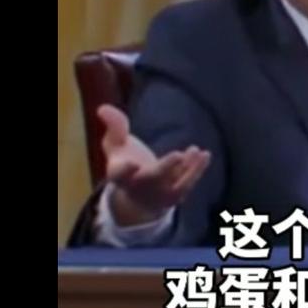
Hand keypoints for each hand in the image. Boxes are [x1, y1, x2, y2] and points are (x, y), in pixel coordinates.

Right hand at [98, 104, 211, 226]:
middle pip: (152, 179)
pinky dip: (196, 171)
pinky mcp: (175, 197)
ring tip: (197, 151)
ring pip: (174, 185)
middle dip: (164, 168)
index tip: (131, 163)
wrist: (139, 199)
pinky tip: (204, 155)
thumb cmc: (126, 164)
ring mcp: (158, 194)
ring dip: (188, 170)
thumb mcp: (116, 145)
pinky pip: (186, 185)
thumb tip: (103, 108)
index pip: (119, 173)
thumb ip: (114, 127)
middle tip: (177, 155)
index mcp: (120, 175)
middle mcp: (139, 187)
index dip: (124, 170)